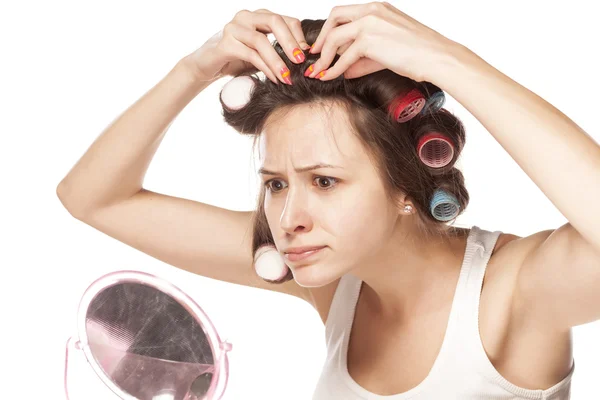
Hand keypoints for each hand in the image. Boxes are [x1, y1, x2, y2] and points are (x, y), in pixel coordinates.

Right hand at [185, 9, 310, 83]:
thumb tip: (302, 59)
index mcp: (257, 16)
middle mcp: (245, 16)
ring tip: (287, 77)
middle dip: (290, 42)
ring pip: (262, 41)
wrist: (206, 67)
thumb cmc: (236, 60)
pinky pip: (250, 55)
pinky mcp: (225, 43)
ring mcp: (234, 28)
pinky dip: (265, 68)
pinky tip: (274, 79)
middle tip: (300, 61)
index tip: (307, 54)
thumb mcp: (260, 53)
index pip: (284, 19)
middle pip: (274, 21)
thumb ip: (277, 50)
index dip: (298, 35)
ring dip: (277, 60)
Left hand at [306, 2, 459, 82]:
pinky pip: (343, 56)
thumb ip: (363, 60)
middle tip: (314, 55)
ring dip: (323, 56)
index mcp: (378, 9)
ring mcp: (370, 23)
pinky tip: (329, 77)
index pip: (345, 13)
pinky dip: (333, 68)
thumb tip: (345, 71)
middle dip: (321, 37)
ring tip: (319, 71)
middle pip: (334, 17)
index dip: (330, 29)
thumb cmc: (419, 55)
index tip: (322, 45)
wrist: (436, 58)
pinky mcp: (369, 40)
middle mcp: (372, 11)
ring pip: (334, 37)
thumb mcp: (386, 53)